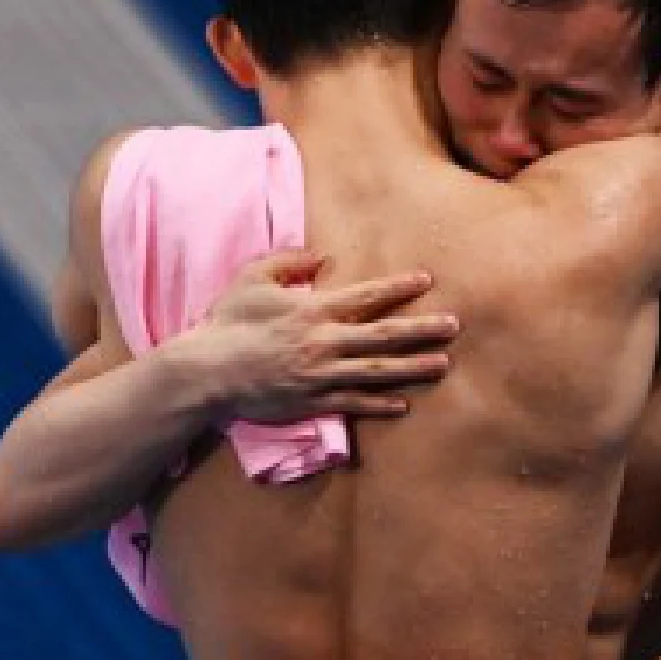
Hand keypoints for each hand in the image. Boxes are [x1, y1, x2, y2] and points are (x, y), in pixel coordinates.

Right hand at [184, 251, 458, 422]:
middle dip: (422, 329)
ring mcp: (321, 374)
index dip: (398, 286)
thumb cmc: (227, 321)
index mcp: (312, 309)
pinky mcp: (314, 401)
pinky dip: (380, 404)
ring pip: (378, 371)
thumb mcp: (252, 278)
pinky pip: (355, 402)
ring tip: (443, 364)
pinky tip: (404, 403)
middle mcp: (324, 342)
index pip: (366, 296)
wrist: (206, 371)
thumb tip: (321, 255)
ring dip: (414, 367)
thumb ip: (288, 260)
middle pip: (385, 334)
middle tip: (453, 325)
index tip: (425, 280)